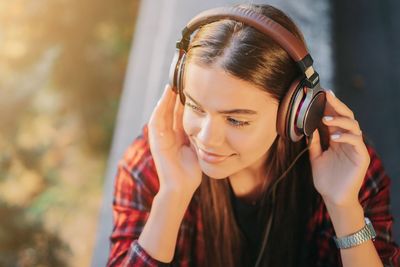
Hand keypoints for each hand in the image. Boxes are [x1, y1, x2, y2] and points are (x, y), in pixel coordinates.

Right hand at [148, 84, 201, 198]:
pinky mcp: (156, 141)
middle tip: (181, 78)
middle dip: (175, 94)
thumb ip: (199, 135)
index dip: (185, 99)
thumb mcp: (198, 148)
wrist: (181, 187)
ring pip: (163, 112)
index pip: (181, 112)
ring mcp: (161, 137)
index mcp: (179, 135)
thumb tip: (210, 122)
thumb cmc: (191, 171)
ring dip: (166, 98)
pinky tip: (165, 97)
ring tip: (172, 84)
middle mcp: (169, 133)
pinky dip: (160, 108)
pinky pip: (156, 121)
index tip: (192, 85)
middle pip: (171, 109)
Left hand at [307, 90, 369, 206]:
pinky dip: (346, 136)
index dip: (329, 107)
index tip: (320, 95)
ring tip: (325, 120)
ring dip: (339, 120)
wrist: (333, 198)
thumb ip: (314, 143)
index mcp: (338, 139)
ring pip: (353, 126)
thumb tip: (309, 127)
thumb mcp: (316, 157)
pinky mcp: (361, 157)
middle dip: (336, 106)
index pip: (335, 118)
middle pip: (346, 117)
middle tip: (327, 96)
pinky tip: (333, 137)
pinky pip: (356, 142)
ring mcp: (356, 148)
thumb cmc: (325, 179)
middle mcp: (348, 140)